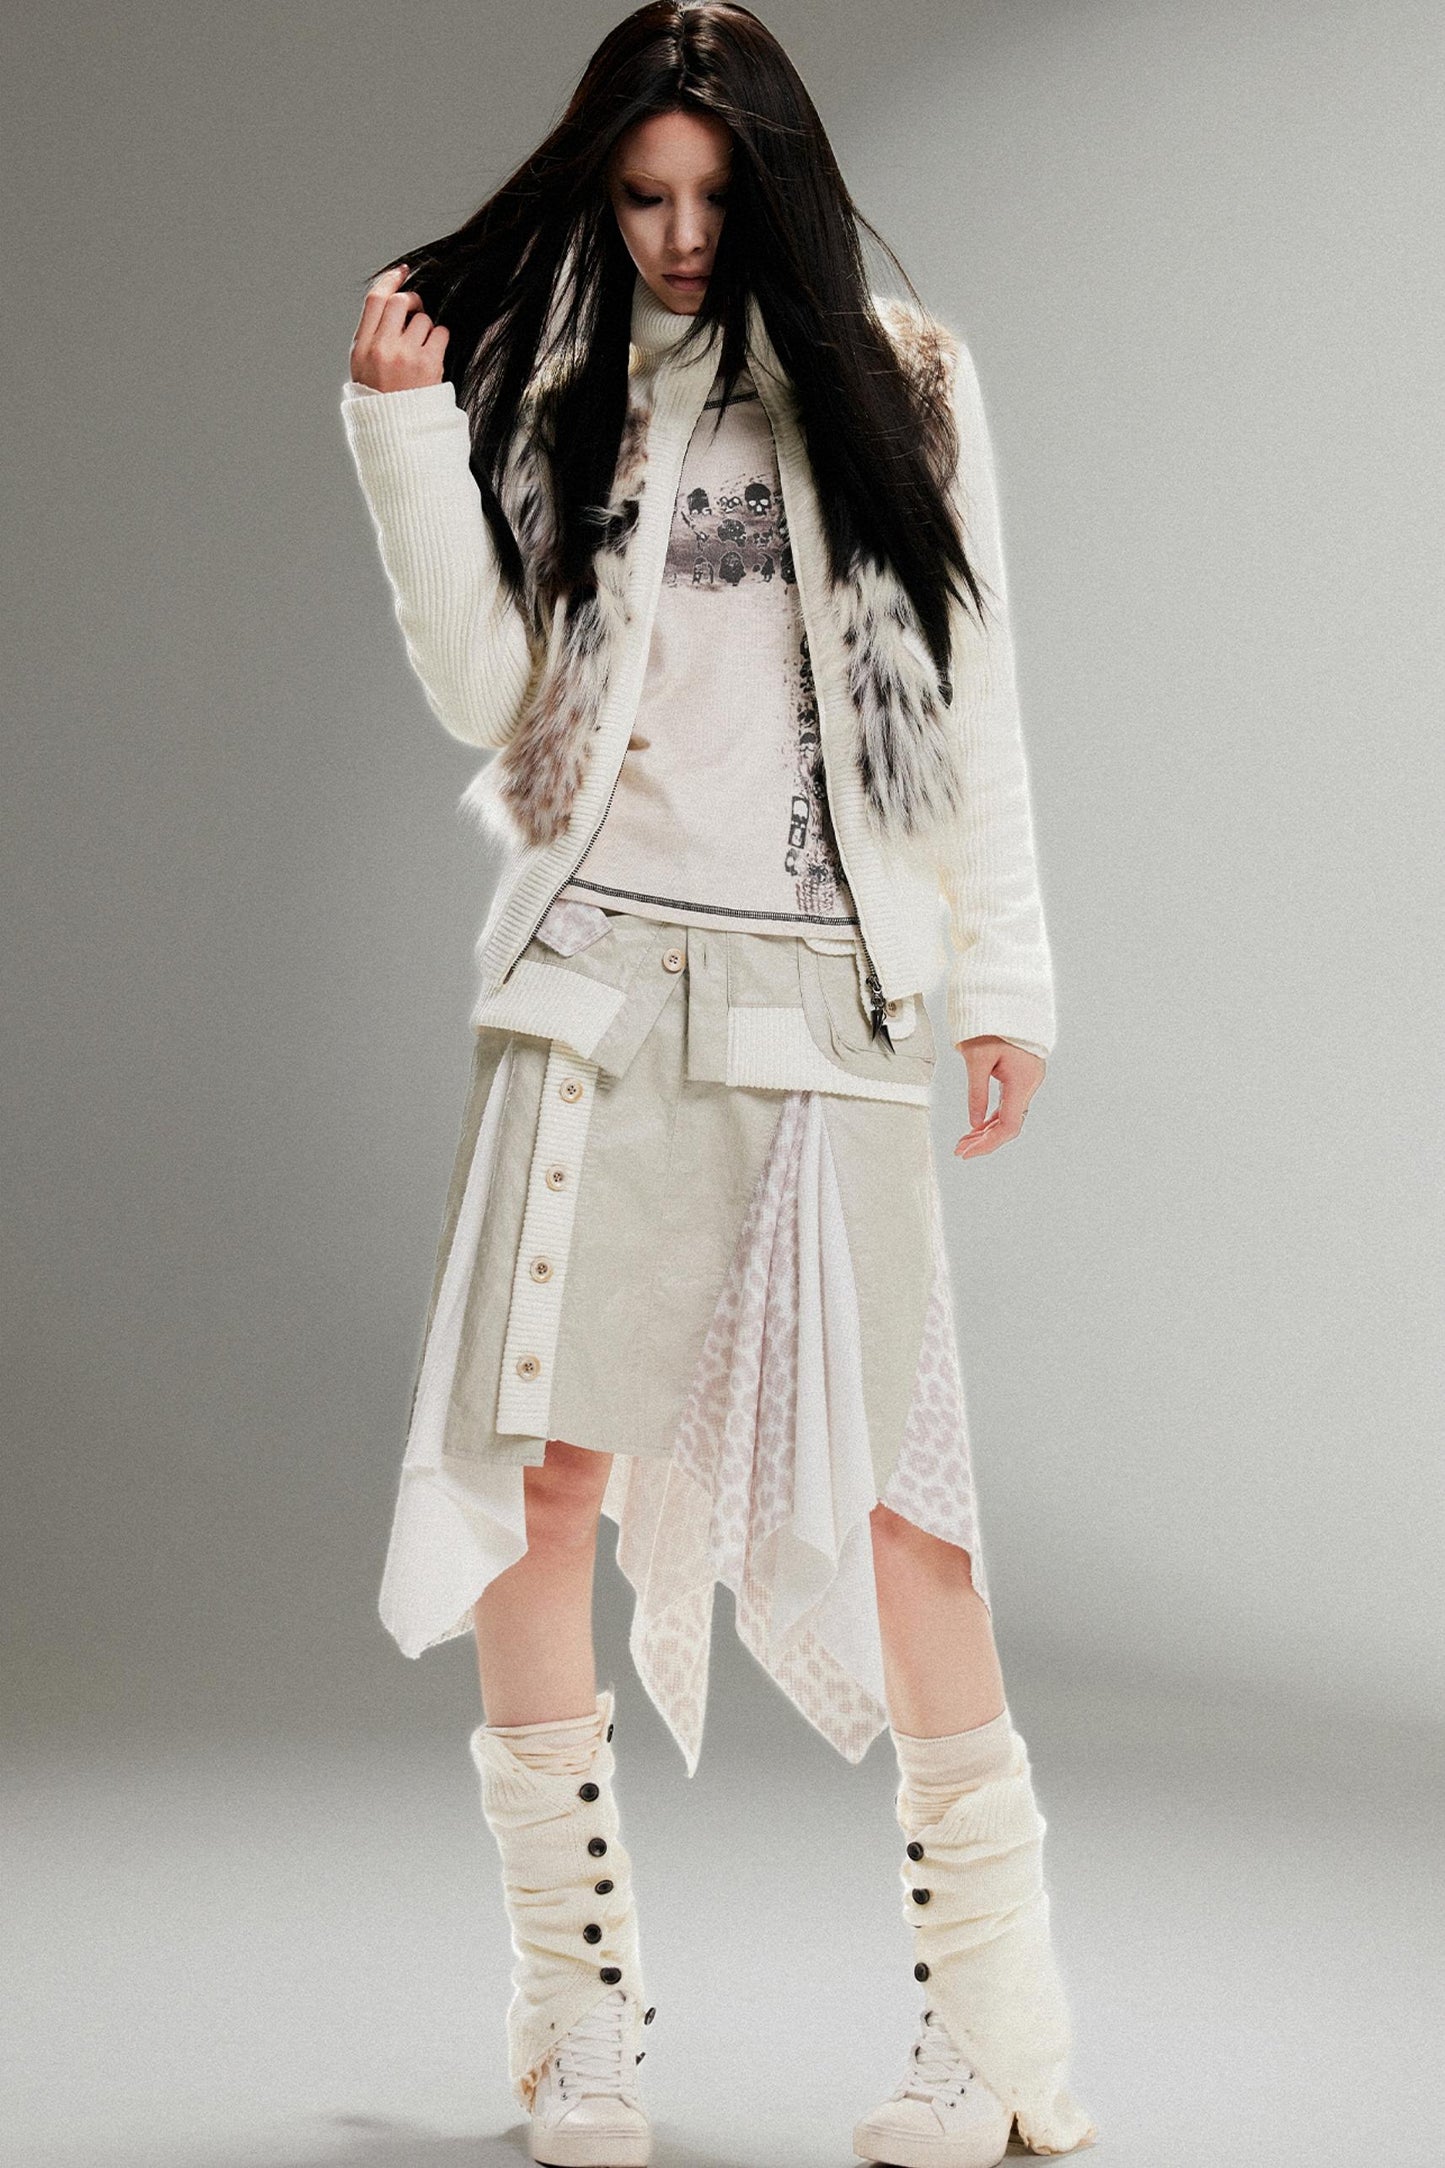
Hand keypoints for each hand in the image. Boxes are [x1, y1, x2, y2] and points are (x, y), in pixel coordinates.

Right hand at [349, 262, 449, 391]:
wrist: (397, 433)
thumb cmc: (381, 400)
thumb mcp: (363, 368)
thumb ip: (372, 337)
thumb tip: (391, 304)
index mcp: (362, 346)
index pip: (375, 300)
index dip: (390, 280)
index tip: (401, 272)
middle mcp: (382, 347)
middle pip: (400, 302)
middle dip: (412, 301)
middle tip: (416, 311)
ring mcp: (405, 354)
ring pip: (422, 319)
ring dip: (426, 328)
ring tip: (421, 349)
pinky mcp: (428, 363)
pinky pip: (440, 333)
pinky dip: (440, 339)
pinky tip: (433, 355)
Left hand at [953, 1036, 1044, 1159]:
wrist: (1007, 1000)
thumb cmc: (991, 1024)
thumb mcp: (977, 1058)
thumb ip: (976, 1092)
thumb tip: (973, 1123)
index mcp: (1022, 1082)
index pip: (1008, 1125)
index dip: (988, 1143)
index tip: (967, 1152)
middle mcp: (1030, 1084)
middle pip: (1009, 1124)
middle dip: (984, 1140)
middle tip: (960, 1150)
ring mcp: (1028, 1081)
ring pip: (1009, 1115)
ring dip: (987, 1130)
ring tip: (964, 1142)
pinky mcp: (1021, 1076)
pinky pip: (1008, 1103)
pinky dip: (993, 1116)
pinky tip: (978, 1126)